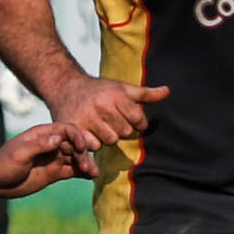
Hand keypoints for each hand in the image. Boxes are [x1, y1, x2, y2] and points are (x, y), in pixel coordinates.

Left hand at [0, 121, 94, 196]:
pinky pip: (73, 170)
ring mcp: (54, 158)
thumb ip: (39, 145)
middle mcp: (51, 145)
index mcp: (43, 134)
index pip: (66, 130)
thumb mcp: (20, 153)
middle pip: (74, 145)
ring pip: (76, 158)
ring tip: (94, 173)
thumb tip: (59, 138)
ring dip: (86, 164)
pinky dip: (83, 173)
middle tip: (87, 166)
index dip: (77, 136)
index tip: (81, 148)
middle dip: (83, 154)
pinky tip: (91, 177)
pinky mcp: (55, 172)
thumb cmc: (4, 164)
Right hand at [49, 73, 163, 144]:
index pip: (138, 119)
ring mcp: (87, 118)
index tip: (131, 118)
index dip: (139, 122)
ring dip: (108, 137)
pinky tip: (91, 132)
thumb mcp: (123, 88)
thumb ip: (146, 93)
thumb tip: (168, 91)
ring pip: (110, 141)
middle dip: (122, 129)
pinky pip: (93, 146)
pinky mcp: (75, 129)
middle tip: (113, 121)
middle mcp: (102, 106)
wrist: (66, 87)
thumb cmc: (100, 89)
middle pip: (125, 132)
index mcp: (116, 96)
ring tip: (102, 126)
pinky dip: (94, 142)